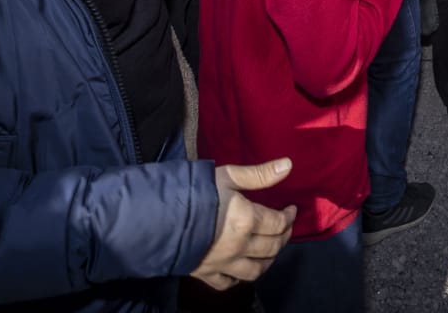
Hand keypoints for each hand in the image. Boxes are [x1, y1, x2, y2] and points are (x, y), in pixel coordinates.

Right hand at [191, 159, 296, 289]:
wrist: (155, 218)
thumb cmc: (193, 192)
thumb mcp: (227, 176)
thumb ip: (259, 174)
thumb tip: (288, 165)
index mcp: (247, 221)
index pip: (278, 223)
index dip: (289, 217)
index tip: (291, 210)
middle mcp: (240, 246)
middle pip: (272, 248)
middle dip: (284, 237)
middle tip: (285, 228)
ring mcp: (223, 263)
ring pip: (256, 270)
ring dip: (269, 260)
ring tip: (271, 250)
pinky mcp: (206, 274)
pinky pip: (229, 283)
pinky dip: (240, 278)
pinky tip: (242, 269)